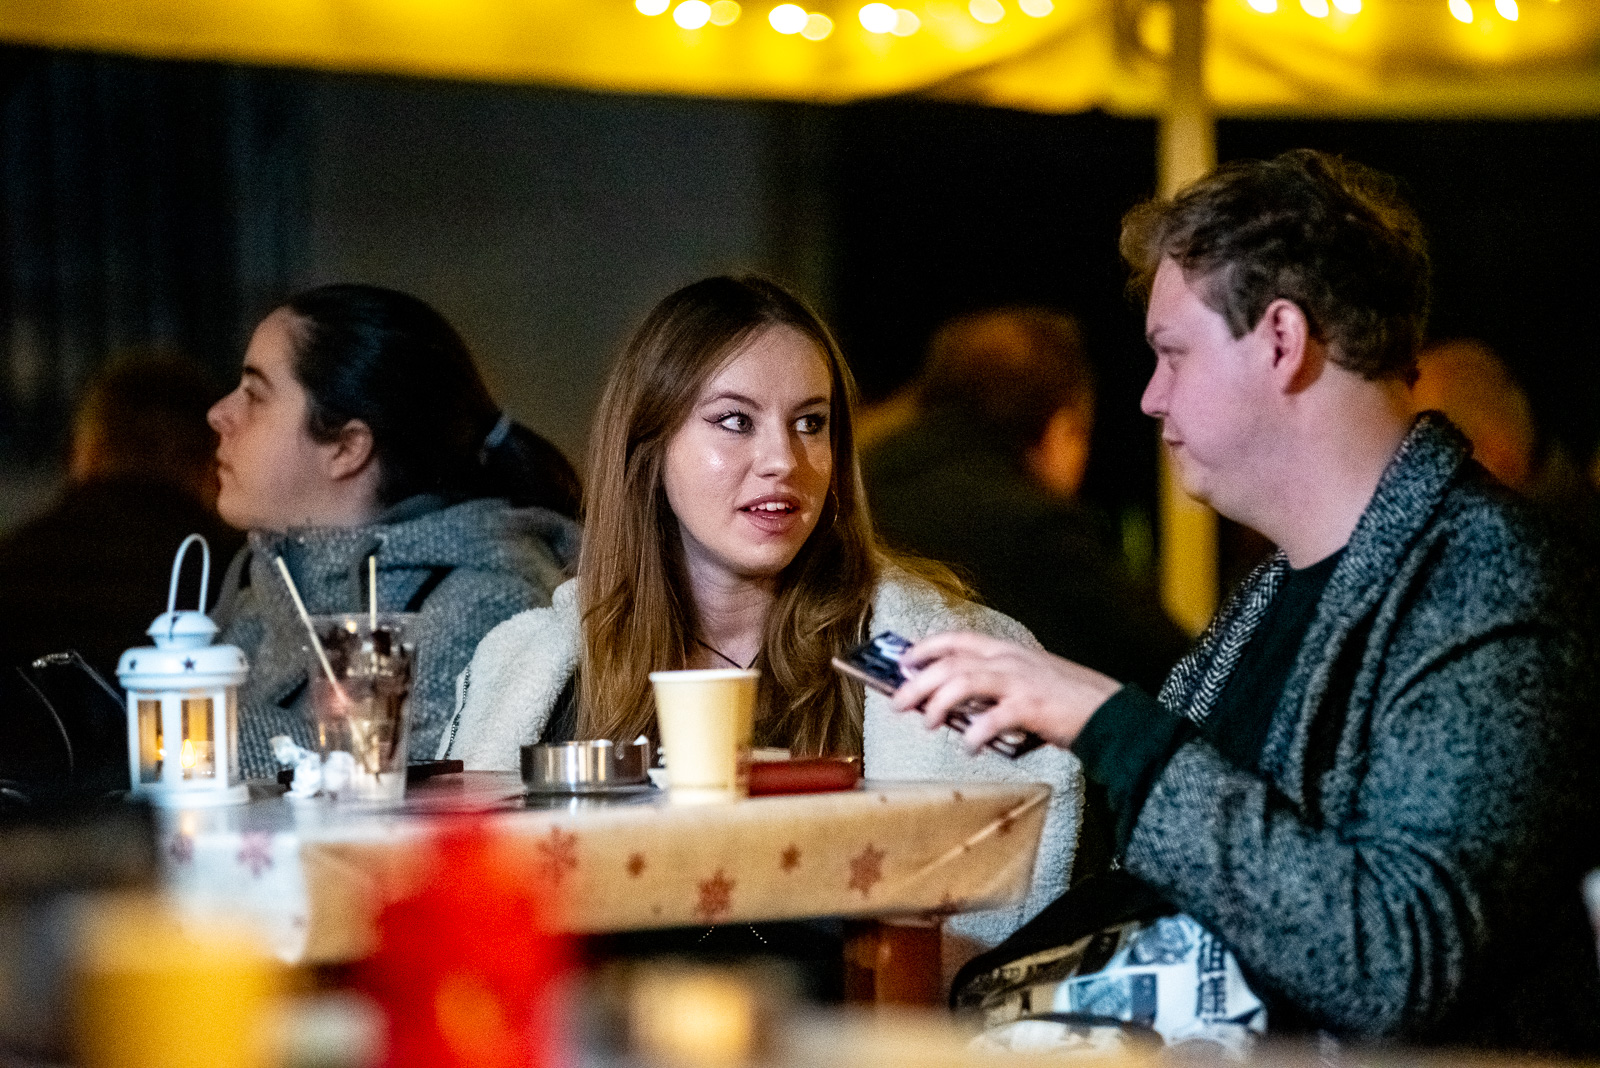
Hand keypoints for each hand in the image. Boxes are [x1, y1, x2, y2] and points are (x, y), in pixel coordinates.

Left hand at [891, 631, 1121, 751]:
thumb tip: (954, 704)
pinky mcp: (1030, 707)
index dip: (925, 648)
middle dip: (917, 682)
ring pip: (962, 683)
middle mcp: (1009, 660)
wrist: (1109, 713)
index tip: (903, 662)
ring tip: (927, 723)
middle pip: (949, 663)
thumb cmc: (1068, 699)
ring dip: (937, 703)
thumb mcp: (1028, 679)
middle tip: (899, 702)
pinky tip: (969, 747)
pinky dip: (974, 735)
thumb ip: (993, 686)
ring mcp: (1019, 681)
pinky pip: (990, 719)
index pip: (956, 640)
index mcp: (1007, 650)